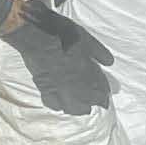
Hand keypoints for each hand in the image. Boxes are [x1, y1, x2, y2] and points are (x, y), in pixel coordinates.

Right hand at [5, 0, 114, 115]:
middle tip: (94, 106)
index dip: (103, 96)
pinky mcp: (43, 88)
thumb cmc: (61, 34)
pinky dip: (59, 106)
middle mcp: (73, 84)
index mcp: (85, 72)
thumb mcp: (85, 38)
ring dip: (77, 109)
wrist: (36, 36)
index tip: (106, 100)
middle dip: (91, 105)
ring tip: (81, 110)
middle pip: (85, 102)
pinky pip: (52, 103)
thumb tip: (110, 63)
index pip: (99, 90)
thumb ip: (99, 51)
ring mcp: (57, 88)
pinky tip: (60, 106)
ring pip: (70, 107)